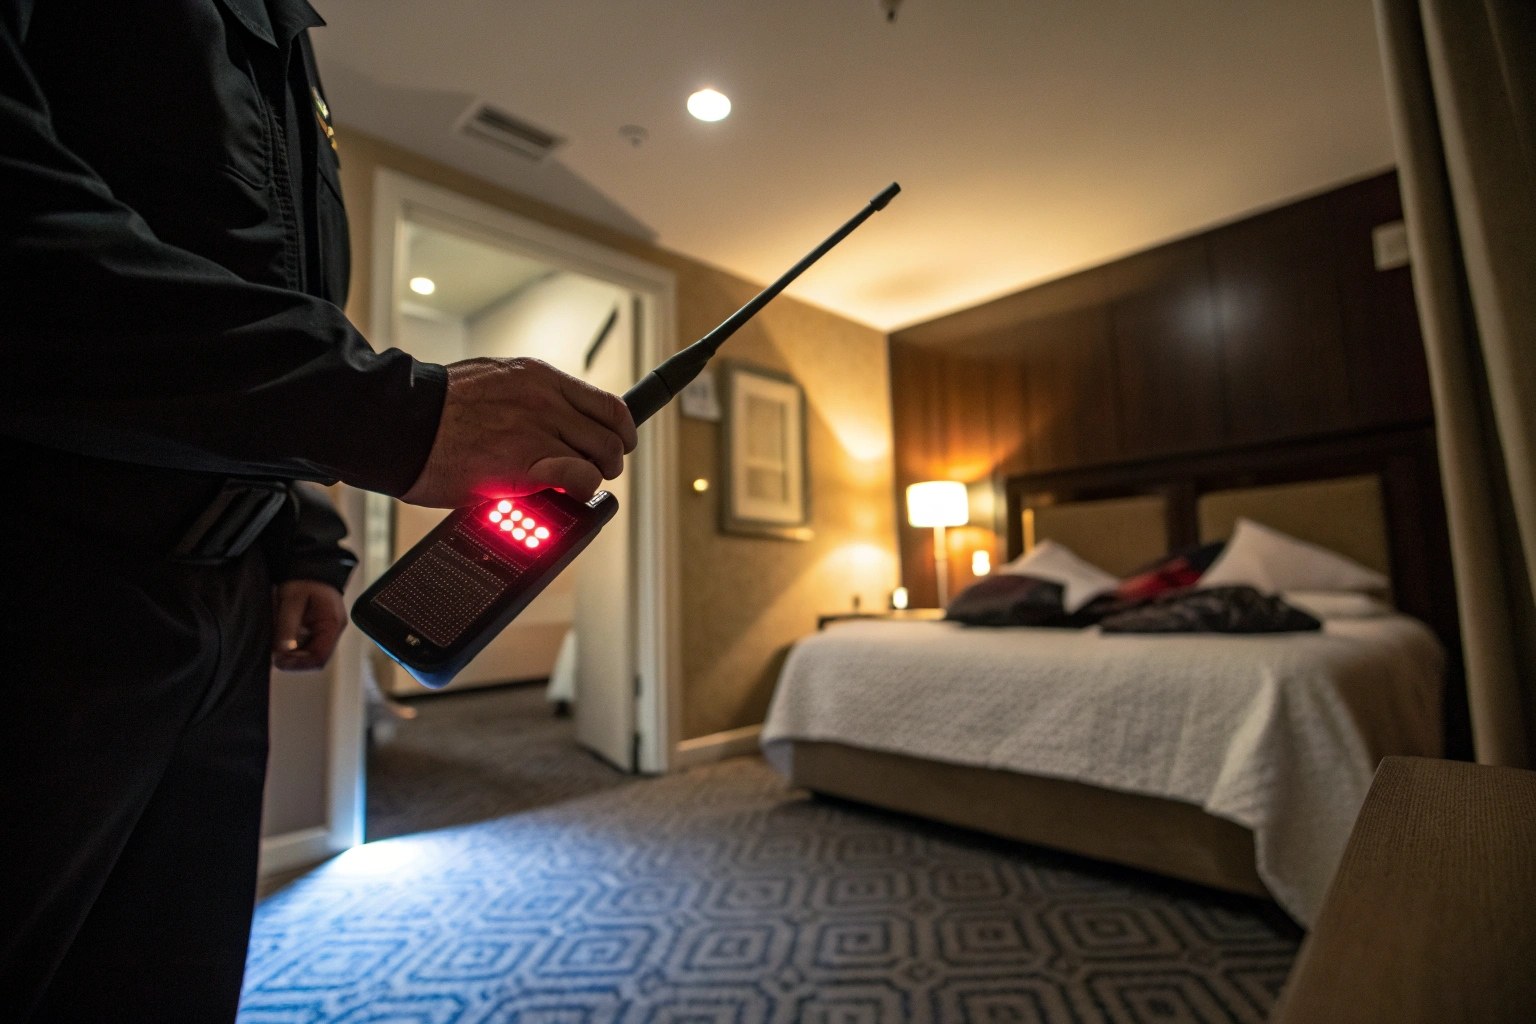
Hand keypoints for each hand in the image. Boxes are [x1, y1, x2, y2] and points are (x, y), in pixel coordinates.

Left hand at [271, 579, 347, 671]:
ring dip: (292, 653)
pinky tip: (282, 638)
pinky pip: (306, 645)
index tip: (279, 660)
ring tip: (277, 644)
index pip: (319, 657)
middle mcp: (332, 631)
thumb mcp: (291, 601)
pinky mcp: (317, 629)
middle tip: (274, 654)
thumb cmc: (303, 580)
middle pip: (314, 658)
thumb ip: (287, 627)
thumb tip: (282, 652)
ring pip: (309, 653)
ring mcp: (325, 631)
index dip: (299, 664)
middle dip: (294, 659)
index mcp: (332, 624)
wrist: (309, 565)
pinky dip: (292, 646)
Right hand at [400, 357, 637, 508]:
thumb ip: (529, 398)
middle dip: (606, 460)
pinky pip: (581, 481)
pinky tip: (557, 493)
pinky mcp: (528, 465)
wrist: (401, 422)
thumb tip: (549, 417)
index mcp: (539, 377)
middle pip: (612, 435)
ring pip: (601, 460)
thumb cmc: (435, 408)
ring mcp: (540, 431)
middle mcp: (547, 400)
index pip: (607, 404)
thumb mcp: (492, 380)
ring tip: (567, 486)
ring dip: (590, 478)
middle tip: (588, 473)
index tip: (615, 444)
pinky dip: (577, 492)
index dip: (619, 431)